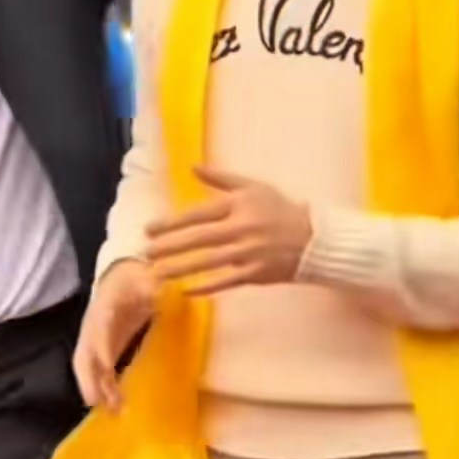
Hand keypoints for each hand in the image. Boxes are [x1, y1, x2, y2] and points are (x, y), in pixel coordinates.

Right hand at [73, 260, 157, 412]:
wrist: (121, 278)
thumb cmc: (132, 279)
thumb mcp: (143, 277)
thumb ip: (150, 284)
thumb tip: (158, 290)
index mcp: (103, 307)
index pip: (99, 328)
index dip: (101, 346)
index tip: (106, 366)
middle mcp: (93, 328)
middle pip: (83, 356)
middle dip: (88, 380)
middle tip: (96, 402)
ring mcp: (95, 342)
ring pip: (89, 370)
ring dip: (98, 390)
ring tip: (113, 412)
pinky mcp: (104, 351)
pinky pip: (99, 373)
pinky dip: (105, 390)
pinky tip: (117, 406)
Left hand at [146, 169, 311, 294]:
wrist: (313, 239)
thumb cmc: (279, 210)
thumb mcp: (253, 187)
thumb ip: (221, 178)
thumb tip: (192, 167)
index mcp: (239, 206)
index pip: (199, 214)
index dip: (172, 222)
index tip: (149, 229)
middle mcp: (242, 229)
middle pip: (199, 240)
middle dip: (170, 247)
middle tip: (146, 253)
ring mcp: (248, 254)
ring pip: (208, 263)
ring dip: (181, 269)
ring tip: (157, 273)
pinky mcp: (255, 275)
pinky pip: (226, 282)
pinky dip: (206, 287)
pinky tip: (187, 290)